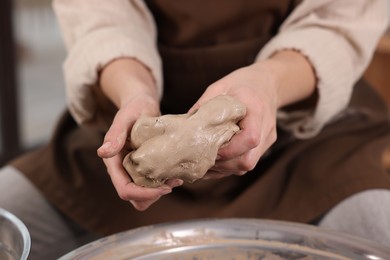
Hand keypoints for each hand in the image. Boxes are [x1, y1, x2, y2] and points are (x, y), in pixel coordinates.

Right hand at [96, 58, 182, 210]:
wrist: (142, 106)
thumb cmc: (134, 108)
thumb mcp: (125, 118)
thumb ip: (115, 135)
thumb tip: (102, 153)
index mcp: (114, 162)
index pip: (125, 190)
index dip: (143, 194)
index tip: (165, 188)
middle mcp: (122, 170)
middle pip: (135, 198)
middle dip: (153, 195)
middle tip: (173, 182)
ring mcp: (134, 171)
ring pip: (144, 196)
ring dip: (159, 192)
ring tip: (176, 178)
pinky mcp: (145, 169)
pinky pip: (152, 186)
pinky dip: (164, 184)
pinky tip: (176, 174)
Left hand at [190, 50, 315, 178]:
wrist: (268, 83)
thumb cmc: (243, 83)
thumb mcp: (221, 86)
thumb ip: (205, 104)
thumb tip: (185, 123)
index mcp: (256, 109)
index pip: (250, 138)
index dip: (229, 150)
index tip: (211, 148)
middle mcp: (265, 127)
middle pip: (249, 160)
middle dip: (224, 164)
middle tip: (205, 158)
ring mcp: (267, 138)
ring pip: (247, 165)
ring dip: (226, 167)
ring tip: (208, 160)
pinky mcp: (264, 145)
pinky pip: (247, 162)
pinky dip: (230, 165)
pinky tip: (216, 161)